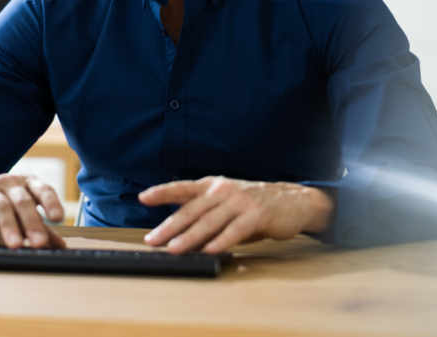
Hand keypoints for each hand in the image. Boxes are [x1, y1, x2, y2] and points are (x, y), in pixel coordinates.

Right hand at [0, 174, 66, 248]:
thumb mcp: (20, 210)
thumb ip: (40, 225)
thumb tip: (60, 245)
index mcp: (26, 183)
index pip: (42, 189)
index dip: (51, 202)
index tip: (58, 217)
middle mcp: (9, 183)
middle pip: (22, 201)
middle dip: (31, 222)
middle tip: (39, 242)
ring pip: (1, 207)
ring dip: (9, 226)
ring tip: (16, 245)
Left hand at [138, 177, 333, 254]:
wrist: (293, 201)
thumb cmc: (254, 205)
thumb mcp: (226, 205)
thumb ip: (206, 218)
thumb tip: (180, 239)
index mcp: (213, 186)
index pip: (183, 188)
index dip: (162, 192)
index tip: (143, 197)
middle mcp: (223, 191)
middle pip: (191, 210)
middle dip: (170, 226)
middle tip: (153, 240)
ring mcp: (240, 202)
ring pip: (209, 221)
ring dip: (190, 237)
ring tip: (175, 249)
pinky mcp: (256, 215)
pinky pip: (235, 230)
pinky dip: (221, 241)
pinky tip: (210, 250)